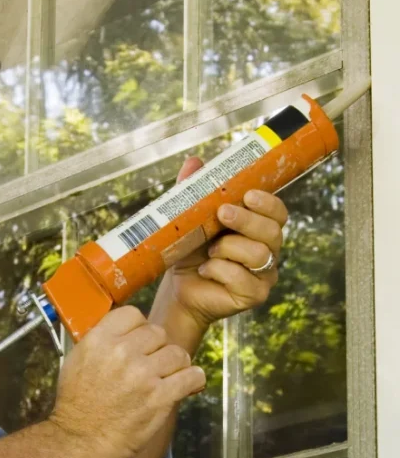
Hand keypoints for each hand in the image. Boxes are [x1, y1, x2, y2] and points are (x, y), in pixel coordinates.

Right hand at [50, 306, 205, 457]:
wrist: (80, 439)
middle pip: (158, 333)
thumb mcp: (77, 359)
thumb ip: (102, 341)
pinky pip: (191, 376)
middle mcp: (122, 352)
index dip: (140, 328)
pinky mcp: (160, 397)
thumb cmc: (77, 404)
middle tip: (154, 363)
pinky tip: (186, 383)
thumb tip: (126, 332)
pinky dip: (192, 379)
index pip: (133, 315)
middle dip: (158, 348)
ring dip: (176, 364)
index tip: (141, 341)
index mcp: (100, 340)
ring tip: (169, 375)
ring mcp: (143, 374)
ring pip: (177, 353)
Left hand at [160, 156, 287, 334]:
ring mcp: (264, 276)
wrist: (178, 289)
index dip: (268, 203)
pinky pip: (243, 279)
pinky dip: (219, 270)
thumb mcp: (191, 219)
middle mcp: (268, 251)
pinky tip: (205, 270)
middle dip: (247, 220)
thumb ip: (195, 192)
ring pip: (259, 254)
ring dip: (229, 248)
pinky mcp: (253, 296)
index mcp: (259, 228)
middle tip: (222, 213)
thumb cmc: (191, 253)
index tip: (248, 195)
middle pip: (273, 232)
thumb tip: (194, 161)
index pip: (278, 213)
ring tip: (210, 250)